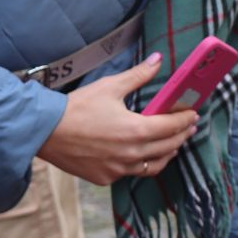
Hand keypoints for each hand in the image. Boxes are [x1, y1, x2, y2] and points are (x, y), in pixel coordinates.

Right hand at [36, 54, 197, 185]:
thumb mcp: (109, 87)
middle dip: (181, 135)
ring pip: (153, 166)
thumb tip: (157, 60)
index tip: (193, 113)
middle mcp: (131, 154)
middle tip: (187, 127)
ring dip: (166, 154)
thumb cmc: (76, 107)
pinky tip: (141, 155)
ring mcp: (118, 169)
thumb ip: (138, 75)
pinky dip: (140, 164)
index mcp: (136, 130)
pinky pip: (130, 173)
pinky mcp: (105, 177)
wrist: (44, 131)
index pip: (172, 127)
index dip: (186, 119)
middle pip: (168, 147)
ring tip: (171, 145)